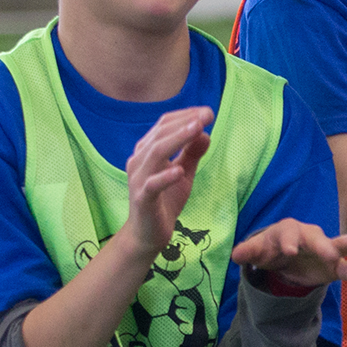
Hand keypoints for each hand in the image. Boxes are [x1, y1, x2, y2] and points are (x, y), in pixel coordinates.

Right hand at [123, 107, 212, 254]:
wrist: (148, 234)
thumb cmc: (165, 200)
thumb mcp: (183, 173)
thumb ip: (192, 154)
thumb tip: (206, 133)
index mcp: (147, 151)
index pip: (164, 125)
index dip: (185, 116)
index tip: (208, 112)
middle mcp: (139, 161)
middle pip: (160, 134)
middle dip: (184, 122)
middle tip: (207, 115)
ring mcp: (138, 180)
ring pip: (154, 154)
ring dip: (176, 139)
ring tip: (196, 130)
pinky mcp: (141, 199)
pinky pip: (151, 185)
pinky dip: (165, 176)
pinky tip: (180, 170)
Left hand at [231, 218, 346, 289]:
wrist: (285, 256)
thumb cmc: (271, 248)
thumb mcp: (258, 251)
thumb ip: (249, 252)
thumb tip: (236, 255)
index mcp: (289, 230)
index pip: (288, 234)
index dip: (289, 242)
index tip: (290, 251)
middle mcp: (310, 235)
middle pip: (317, 238)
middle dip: (322, 245)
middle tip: (329, 253)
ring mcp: (324, 249)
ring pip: (338, 245)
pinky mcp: (333, 265)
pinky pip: (345, 268)